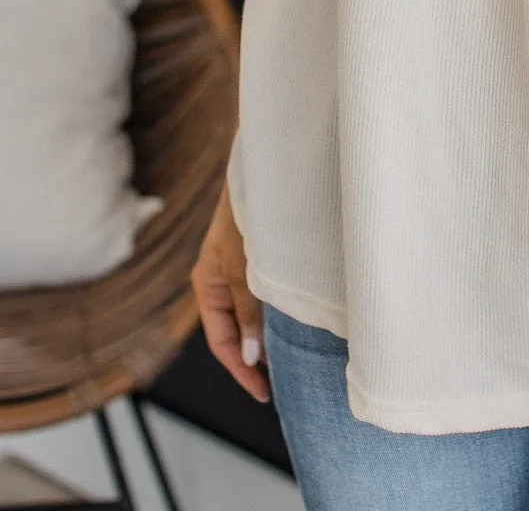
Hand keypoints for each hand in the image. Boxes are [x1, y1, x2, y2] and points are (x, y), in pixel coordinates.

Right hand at [190, 182, 269, 402]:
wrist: (262, 169)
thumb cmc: (248, 214)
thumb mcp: (244, 268)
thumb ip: (248, 313)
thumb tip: (252, 358)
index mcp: (207, 286)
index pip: (221, 343)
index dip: (242, 370)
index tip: (263, 393)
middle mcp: (218, 281)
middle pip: (233, 332)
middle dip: (252, 360)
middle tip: (276, 385)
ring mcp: (234, 269)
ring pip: (247, 315)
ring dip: (262, 337)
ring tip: (285, 361)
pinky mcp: (253, 258)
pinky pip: (257, 298)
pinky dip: (270, 315)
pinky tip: (287, 323)